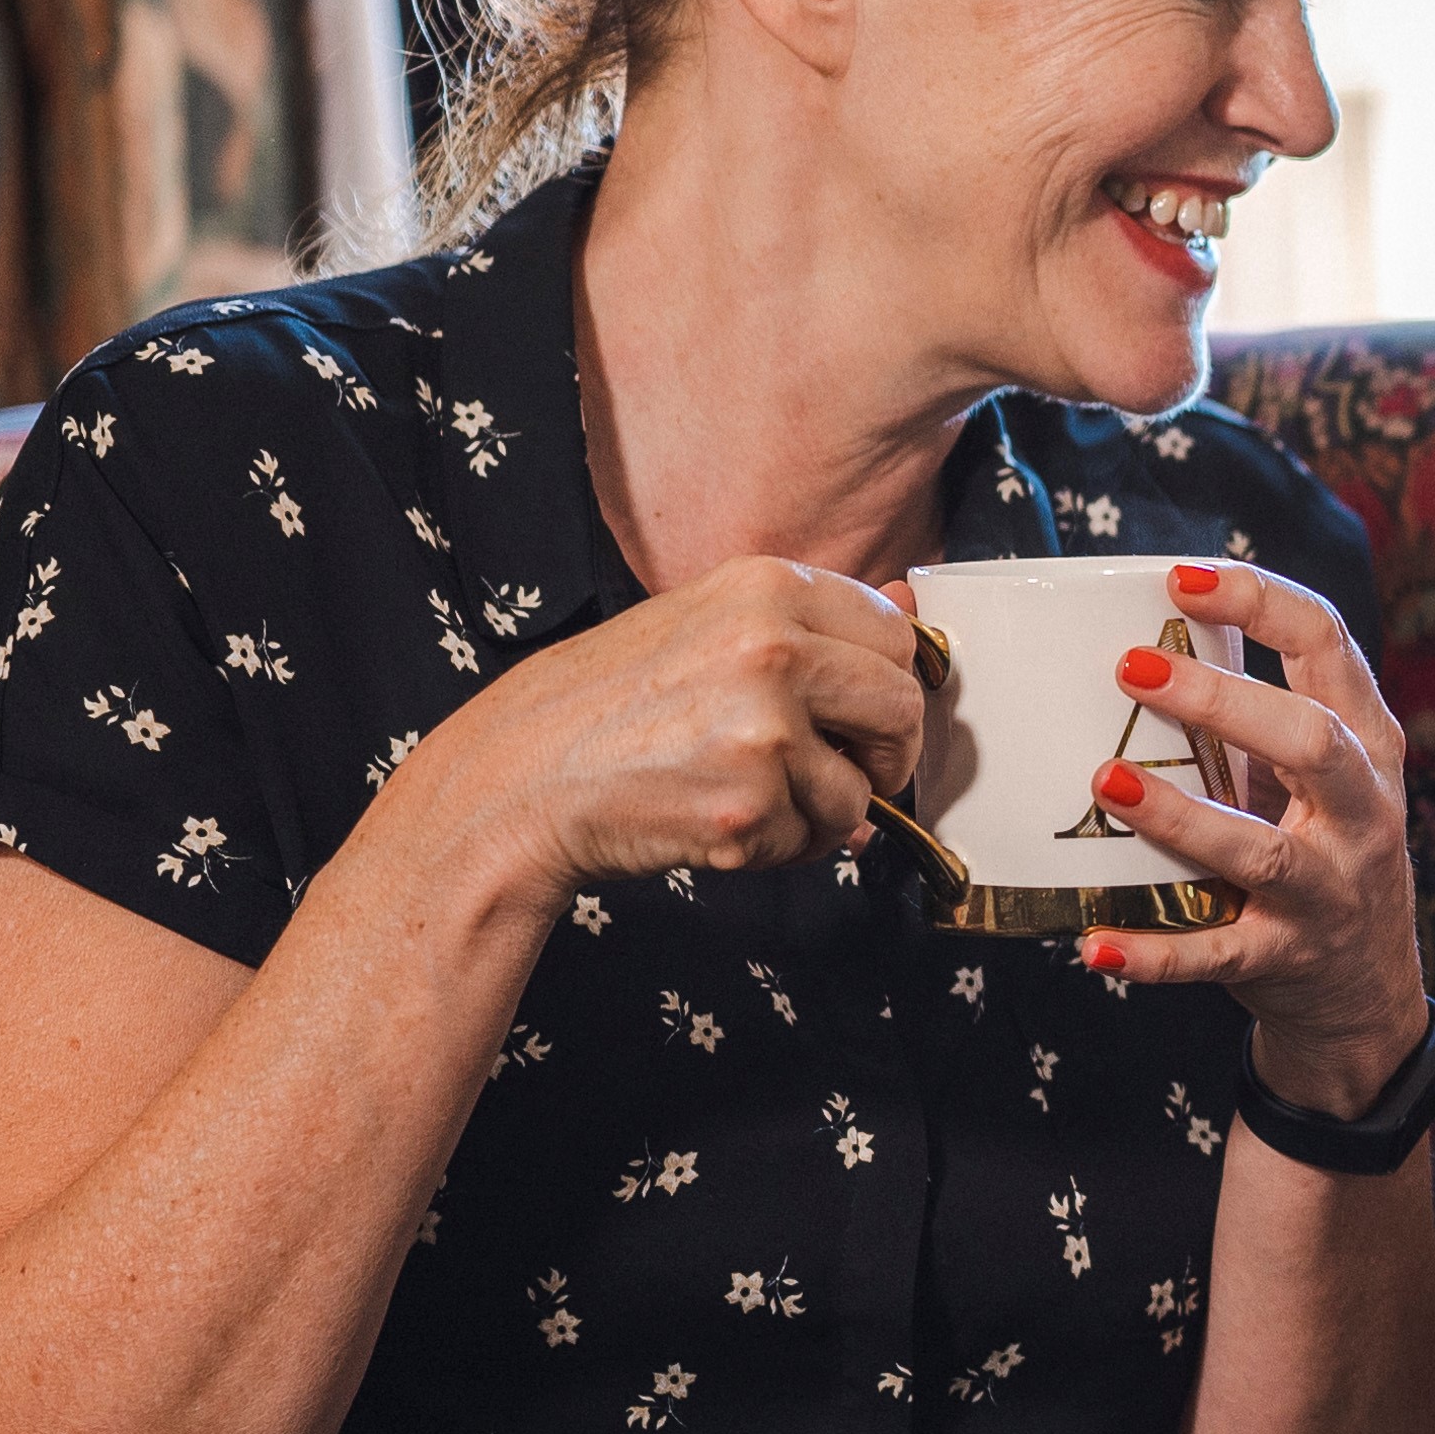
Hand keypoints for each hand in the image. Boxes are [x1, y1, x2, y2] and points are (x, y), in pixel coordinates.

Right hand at [411, 555, 925, 897]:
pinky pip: (814, 841)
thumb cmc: (605, 708)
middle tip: (840, 774)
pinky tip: (718, 823)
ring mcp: (763, 724)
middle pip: (902, 708)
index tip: (867, 717)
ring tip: (746, 798)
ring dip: (818, 814)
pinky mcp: (749, 801)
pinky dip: (778, 848)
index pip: (897, 634)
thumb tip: (918, 602)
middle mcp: (773, 644)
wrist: (516, 780)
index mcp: (766, 585)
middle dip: (883, 756)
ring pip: (862, 790)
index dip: (891, 686)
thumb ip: (809, 623)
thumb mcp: (705, 628)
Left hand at [1063, 562, 1427, 1106]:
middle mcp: (1360, 812)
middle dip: (1223, 700)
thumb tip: (1142, 635)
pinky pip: (1215, 955)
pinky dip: (1153, 955)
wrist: (1363, 991)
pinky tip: (1094, 945)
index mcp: (1367, 743)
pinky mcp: (1283, 957)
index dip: (1258, 600)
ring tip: (1108, 783)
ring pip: (1262, 852)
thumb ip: (1258, 716)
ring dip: (1182, 818)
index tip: (1179, 578)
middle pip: (1312, 741)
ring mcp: (1326, 890)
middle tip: (1131, 669)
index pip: (1328, 644)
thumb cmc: (1319, 850)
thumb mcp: (1319, 776)